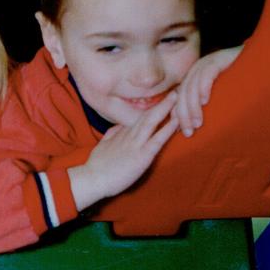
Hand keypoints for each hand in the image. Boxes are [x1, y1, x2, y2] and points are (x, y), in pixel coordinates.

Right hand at [70, 91, 177, 211]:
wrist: (92, 179)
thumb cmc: (96, 166)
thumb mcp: (103, 145)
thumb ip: (112, 134)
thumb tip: (119, 126)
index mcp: (122, 132)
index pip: (139, 116)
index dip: (151, 107)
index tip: (161, 98)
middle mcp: (129, 134)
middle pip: (147, 114)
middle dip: (161, 102)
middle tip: (174, 90)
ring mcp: (136, 144)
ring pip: (152, 122)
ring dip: (165, 109)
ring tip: (177, 97)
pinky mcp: (142, 156)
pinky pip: (157, 140)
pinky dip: (167, 130)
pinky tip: (176, 121)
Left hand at [172, 46, 242, 135]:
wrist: (261, 64)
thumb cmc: (243, 86)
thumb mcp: (220, 100)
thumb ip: (207, 110)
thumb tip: (193, 129)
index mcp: (193, 80)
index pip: (179, 99)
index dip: (179, 116)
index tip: (182, 134)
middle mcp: (197, 70)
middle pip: (183, 94)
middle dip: (184, 115)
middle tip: (188, 133)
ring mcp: (207, 63)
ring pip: (192, 86)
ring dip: (193, 107)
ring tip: (198, 123)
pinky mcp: (218, 58)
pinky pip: (207, 74)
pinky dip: (204, 88)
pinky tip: (205, 101)